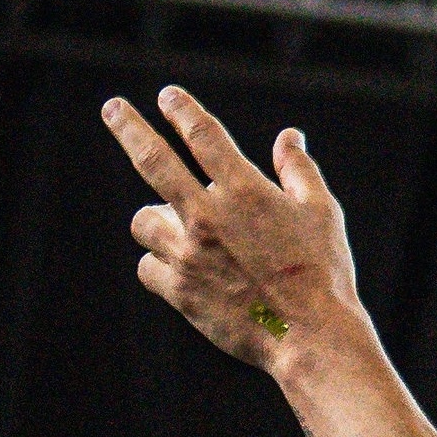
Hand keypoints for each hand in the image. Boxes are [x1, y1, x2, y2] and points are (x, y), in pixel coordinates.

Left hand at [104, 88, 361, 372]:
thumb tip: (289, 136)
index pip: (202, 134)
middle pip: (153, 159)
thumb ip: (299, 171)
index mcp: (245, 191)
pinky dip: (159, 267)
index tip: (168, 97)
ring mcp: (189, 254)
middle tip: (113, 108)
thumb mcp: (322, 214)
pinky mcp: (180, 290)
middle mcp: (209, 216)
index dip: (182, 110)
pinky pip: (148, 268)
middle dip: (128, 127)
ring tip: (173, 229)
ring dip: (155, 221)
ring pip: (145, 222)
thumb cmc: (323, 275)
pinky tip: (179, 272)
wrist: (312, 339)